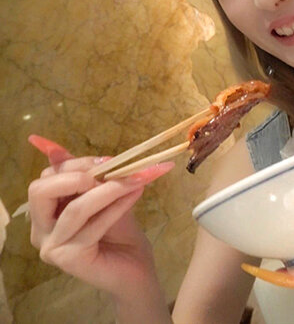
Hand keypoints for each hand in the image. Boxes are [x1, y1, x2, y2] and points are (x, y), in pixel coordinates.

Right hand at [27, 135, 172, 299]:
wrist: (136, 267)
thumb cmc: (119, 232)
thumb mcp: (103, 195)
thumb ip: (83, 174)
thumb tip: (48, 144)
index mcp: (45, 212)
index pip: (46, 178)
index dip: (76, 163)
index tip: (110, 159)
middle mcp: (40, 230)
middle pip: (41, 191)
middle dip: (77, 175)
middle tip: (111, 168)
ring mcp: (51, 246)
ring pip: (75, 208)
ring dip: (108, 189)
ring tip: (135, 179)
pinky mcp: (68, 258)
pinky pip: (92, 225)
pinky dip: (117, 206)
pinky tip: (136, 194)